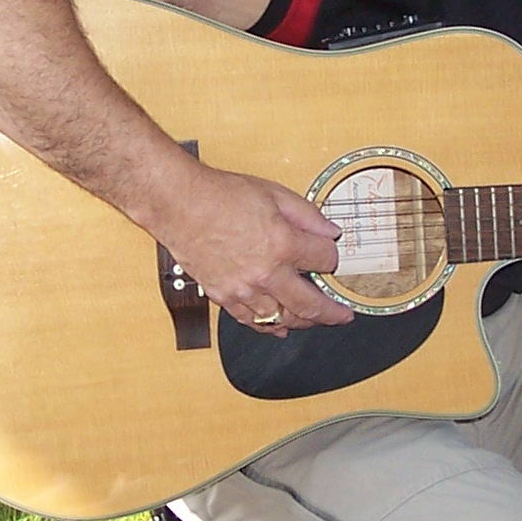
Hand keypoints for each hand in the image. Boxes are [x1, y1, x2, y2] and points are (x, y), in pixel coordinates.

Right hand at [150, 164, 352, 336]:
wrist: (179, 204)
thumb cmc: (220, 194)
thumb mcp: (274, 193)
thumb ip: (307, 215)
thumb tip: (330, 231)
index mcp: (283, 244)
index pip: (325, 260)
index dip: (332, 257)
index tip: (330, 255)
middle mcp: (266, 273)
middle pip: (311, 304)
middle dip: (332, 312)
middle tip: (342, 315)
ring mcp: (243, 289)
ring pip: (282, 319)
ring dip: (302, 323)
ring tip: (314, 321)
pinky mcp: (223, 296)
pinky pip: (252, 321)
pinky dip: (269, 327)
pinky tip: (279, 327)